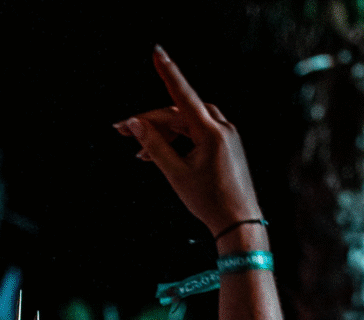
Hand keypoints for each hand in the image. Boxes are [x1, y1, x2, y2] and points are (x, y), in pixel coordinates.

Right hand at [114, 46, 260, 236]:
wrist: (239, 223)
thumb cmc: (209, 201)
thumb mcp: (176, 174)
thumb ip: (155, 146)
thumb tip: (136, 124)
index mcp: (210, 132)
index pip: (183, 95)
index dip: (168, 72)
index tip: (157, 52)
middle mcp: (221, 128)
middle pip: (180, 113)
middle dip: (152, 122)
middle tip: (124, 131)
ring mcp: (226, 136)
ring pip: (188, 123)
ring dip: (164, 133)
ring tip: (140, 151)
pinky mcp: (227, 146)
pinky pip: (198, 133)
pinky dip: (179, 140)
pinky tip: (162, 153)